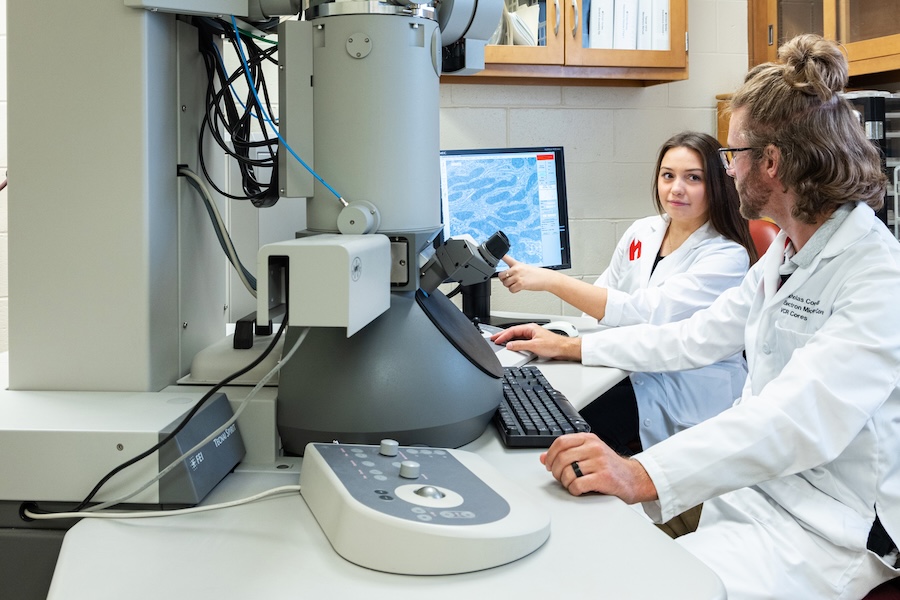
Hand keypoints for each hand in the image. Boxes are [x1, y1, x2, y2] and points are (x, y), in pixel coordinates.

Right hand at [490, 323, 581, 360]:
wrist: (564, 349)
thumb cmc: (554, 344)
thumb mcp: (534, 346)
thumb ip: (520, 345)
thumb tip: (510, 345)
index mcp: (530, 328)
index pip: (512, 330)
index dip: (503, 335)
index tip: (496, 340)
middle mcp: (530, 331)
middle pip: (513, 332)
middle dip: (503, 335)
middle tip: (493, 338)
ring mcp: (532, 336)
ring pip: (517, 336)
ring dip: (508, 339)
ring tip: (500, 342)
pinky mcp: (534, 342)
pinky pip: (521, 341)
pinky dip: (514, 343)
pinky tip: (511, 346)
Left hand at [499, 255, 560, 293]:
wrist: (546, 278)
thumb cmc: (537, 274)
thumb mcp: (525, 268)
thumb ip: (516, 270)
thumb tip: (507, 275)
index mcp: (517, 264)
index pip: (506, 258)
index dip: (500, 256)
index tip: (495, 253)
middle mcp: (516, 269)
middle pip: (501, 275)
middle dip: (504, 280)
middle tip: (510, 281)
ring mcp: (518, 276)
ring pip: (505, 284)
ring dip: (510, 286)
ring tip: (517, 284)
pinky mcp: (521, 284)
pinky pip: (511, 290)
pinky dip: (514, 291)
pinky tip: (519, 288)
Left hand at [539, 433, 657, 503]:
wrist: (634, 479)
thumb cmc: (610, 467)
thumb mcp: (589, 454)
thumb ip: (567, 453)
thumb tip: (543, 458)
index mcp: (589, 439)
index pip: (561, 442)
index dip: (550, 455)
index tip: (549, 465)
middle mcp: (594, 448)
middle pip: (562, 457)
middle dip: (556, 471)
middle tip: (560, 478)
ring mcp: (600, 462)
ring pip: (568, 472)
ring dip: (565, 482)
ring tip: (571, 484)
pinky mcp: (604, 478)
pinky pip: (577, 484)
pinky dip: (574, 490)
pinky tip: (579, 490)